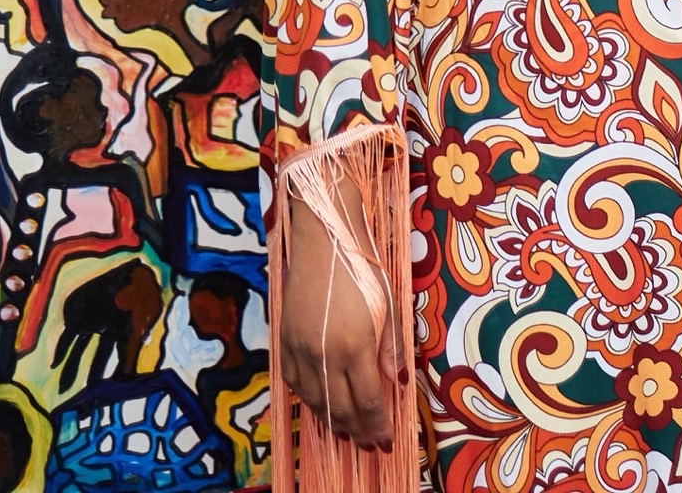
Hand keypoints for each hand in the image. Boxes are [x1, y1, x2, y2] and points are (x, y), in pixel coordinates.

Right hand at [278, 188, 396, 447]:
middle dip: (358, 430)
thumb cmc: (363, 269)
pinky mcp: (284, 341)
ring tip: (349, 429)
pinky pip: (295, 382)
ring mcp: (299, 349)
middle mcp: (324, 354)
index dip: (378, 425)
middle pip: (340, 408)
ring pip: (315, 400)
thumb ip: (392, 347)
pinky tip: (322, 402)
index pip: (368, 400)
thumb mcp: (388, 306)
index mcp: (355, 345)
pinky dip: (310, 399)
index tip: (387, 439)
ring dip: (333, 418)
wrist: (324, 240)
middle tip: (370, 442)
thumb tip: (397, 383)